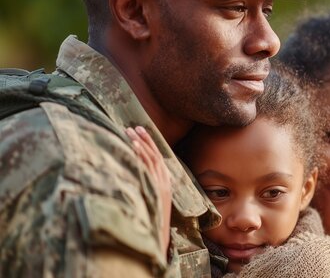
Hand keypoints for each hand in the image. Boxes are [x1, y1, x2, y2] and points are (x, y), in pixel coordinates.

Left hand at [126, 126, 171, 255]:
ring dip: (140, 143)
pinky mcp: (154, 187)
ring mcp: (160, 183)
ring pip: (150, 158)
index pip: (157, 158)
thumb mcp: (152, 201)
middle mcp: (164, 180)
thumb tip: (135, 179)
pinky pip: (147, 167)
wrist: (158, 236)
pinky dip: (141, 154)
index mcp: (165, 182)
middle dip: (144, 139)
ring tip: (129, 132)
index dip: (149, 144)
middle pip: (154, 155)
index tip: (140, 132)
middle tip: (132, 127)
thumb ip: (147, 188)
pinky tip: (133, 146)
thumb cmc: (153, 220)